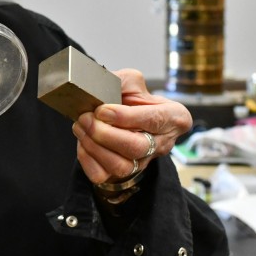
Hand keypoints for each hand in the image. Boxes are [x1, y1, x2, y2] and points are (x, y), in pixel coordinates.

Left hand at [71, 68, 190, 184]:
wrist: (121, 117)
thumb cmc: (131, 99)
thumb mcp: (132, 81)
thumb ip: (121, 81)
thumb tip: (101, 90)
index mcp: (174, 117)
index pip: (154, 120)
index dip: (125, 117)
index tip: (102, 110)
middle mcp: (162, 143)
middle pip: (137, 147)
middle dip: (105, 134)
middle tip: (86, 118)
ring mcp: (144, 162)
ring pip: (121, 166)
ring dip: (94, 146)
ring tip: (81, 126)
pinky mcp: (122, 174)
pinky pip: (102, 175)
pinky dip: (86, 158)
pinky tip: (83, 141)